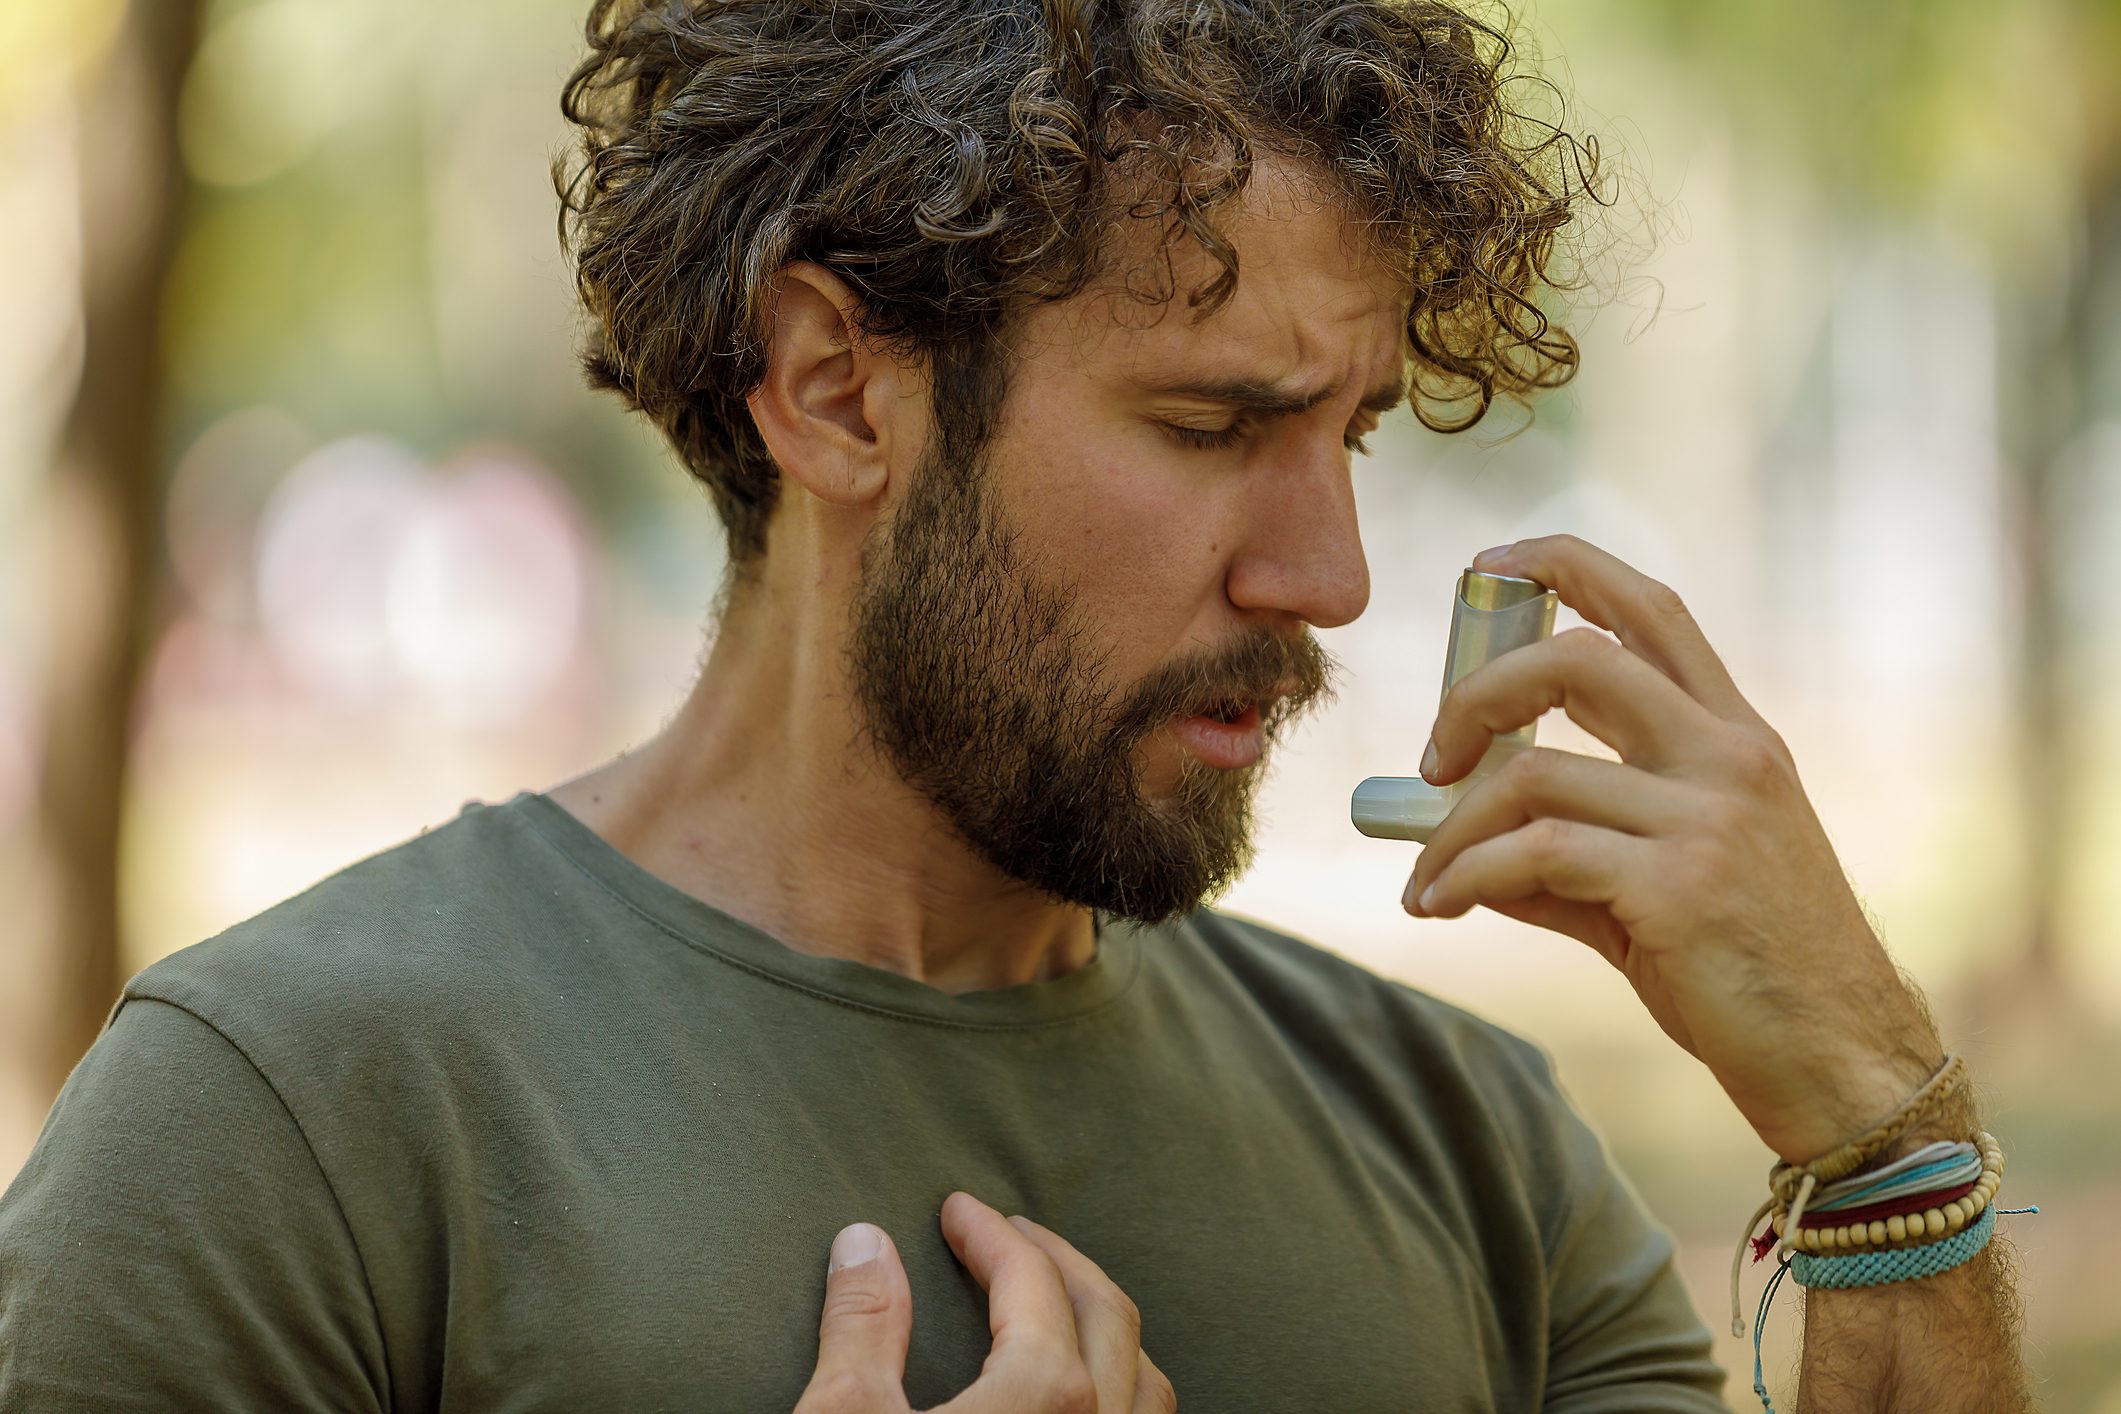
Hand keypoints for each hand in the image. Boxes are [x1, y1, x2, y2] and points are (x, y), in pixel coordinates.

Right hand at [795, 1190, 1175, 1412]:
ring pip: (1145, 1384)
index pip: (1030, 1281)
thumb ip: (860, 1326)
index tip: (957, 1210)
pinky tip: (1080, 1392)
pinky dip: (1121, 1390)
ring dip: (1106, 1328)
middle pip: (1107, 1314)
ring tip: (1059, 1304)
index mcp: (1045, 1395)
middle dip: (1058, 1260)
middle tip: (1009, 1234)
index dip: (990, 1235)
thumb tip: (863, 1241)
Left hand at [1401, 534, 1942, 1161]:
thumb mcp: (1671, 886)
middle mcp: (1729, 758)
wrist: (1842, 1064)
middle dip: (1476, 696)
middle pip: (1577, 661)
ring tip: (1424, 880)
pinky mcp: (1679, 889)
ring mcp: (1710, 819)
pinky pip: (1533, 856)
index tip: (1491, 566)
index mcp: (1736, 738)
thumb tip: (1459, 848)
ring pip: (1533, 774)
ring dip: (1451, 829)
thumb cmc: (1755, 976)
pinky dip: (1464, 877)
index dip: (1566, 564)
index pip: (1651, 609)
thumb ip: (1572, 855)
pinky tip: (1440, 906)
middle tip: (1431, 762)